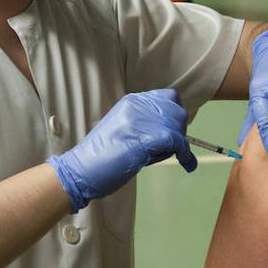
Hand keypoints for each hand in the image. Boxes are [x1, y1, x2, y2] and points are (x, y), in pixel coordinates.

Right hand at [48, 89, 194, 212]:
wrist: (81, 170)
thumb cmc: (99, 157)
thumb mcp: (123, 130)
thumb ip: (142, 126)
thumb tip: (167, 132)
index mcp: (131, 102)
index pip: (167, 97)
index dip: (173, 115)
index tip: (172, 131)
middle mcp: (138, 105)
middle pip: (176, 109)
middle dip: (179, 129)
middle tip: (174, 148)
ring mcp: (142, 120)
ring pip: (178, 125)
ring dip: (179, 142)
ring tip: (170, 157)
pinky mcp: (147, 138)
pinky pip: (178, 142)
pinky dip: (186, 155)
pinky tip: (187, 165)